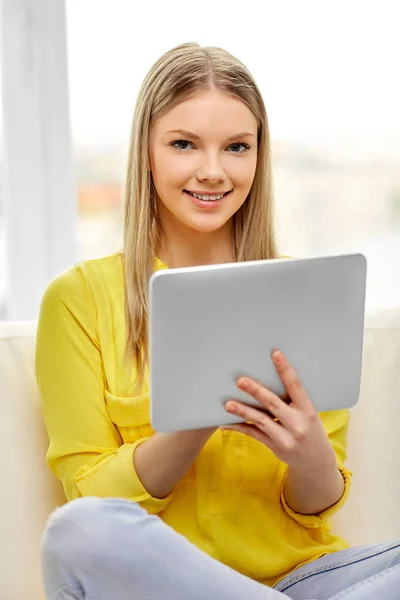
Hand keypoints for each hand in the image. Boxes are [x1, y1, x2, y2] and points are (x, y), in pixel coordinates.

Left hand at [223, 350, 336, 469]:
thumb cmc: (311, 430)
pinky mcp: (275, 448)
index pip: (296, 386)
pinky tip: (225, 423)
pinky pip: (254, 435)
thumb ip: (294, 400)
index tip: (276, 354)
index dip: (285, 370)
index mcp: (308, 411)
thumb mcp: (310, 414)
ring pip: (261, 421)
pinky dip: (239, 427)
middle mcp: (297, 424)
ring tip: (227, 404)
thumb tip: (272, 377)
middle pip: (273, 404)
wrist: (317, 463)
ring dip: (243, 411)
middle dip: (256, 391)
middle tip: (240, 380)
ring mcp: (285, 439)